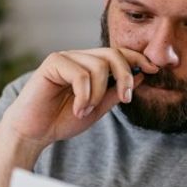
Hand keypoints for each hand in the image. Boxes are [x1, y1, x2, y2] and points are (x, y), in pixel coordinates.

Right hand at [0, 47, 157, 148]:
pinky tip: (76, 109)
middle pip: (113, 54)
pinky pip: (80, 73)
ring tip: (86, 110)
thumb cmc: (62, 120)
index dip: (138, 59)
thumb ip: (115, 92)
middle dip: (126, 76)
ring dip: (97, 93)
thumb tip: (141, 76)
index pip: (118, 54)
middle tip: (125, 99)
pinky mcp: (52, 63)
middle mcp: (78, 57)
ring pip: (98, 65)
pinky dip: (84, 95)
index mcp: (90, 65)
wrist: (33, 132)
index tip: (154, 70)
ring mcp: (65, 58)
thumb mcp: (97, 108)